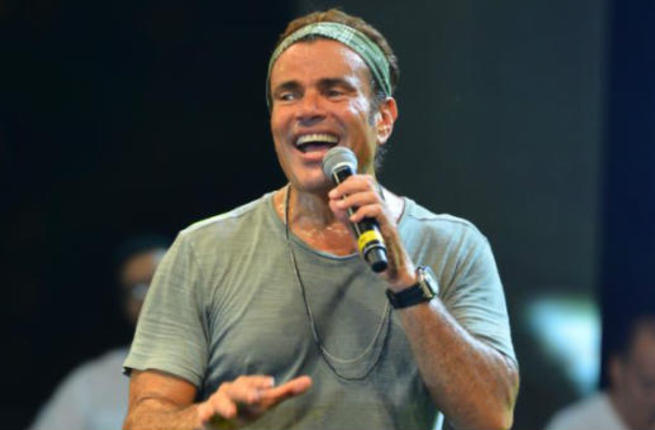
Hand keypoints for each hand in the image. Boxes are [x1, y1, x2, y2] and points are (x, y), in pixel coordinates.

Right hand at [198, 375, 311, 429]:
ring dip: (225, 405)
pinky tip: (207, 417)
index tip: (271, 384)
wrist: (212, 416)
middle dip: (246, 392)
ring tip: (233, 412)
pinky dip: (205, 414)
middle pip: (237, 389)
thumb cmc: (244, 406)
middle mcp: (230, 390)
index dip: (260, 382)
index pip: (253, 382)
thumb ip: (285, 392)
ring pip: (220, 400)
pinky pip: (204, 413)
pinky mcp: (206, 415)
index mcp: (245, 385)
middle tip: (256, 397)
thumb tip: (309, 381)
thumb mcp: (265, 402)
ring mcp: (217, 402)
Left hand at [327, 174, 416, 289]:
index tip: (336, 190)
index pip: (367, 181)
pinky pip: (378, 210)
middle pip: (369, 183)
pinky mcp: (389, 226)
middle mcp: (384, 207)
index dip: (351, 180)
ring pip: (372, 195)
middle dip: (348, 185)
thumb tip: (333, 203)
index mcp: (377, 205)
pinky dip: (363, 211)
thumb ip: (346, 217)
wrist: (392, 268)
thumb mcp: (356, 230)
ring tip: (341, 205)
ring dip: (353, 198)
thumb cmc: (376, 249)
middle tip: (334, 194)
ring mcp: (387, 216)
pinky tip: (353, 219)